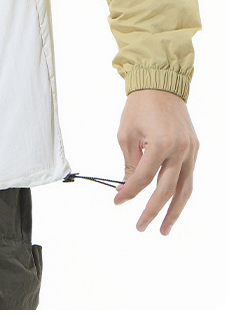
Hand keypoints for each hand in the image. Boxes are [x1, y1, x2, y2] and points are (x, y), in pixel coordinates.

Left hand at [114, 88, 198, 234]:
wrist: (160, 85)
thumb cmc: (139, 106)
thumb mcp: (126, 134)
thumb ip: (130, 162)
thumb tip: (128, 185)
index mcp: (160, 145)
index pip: (143, 178)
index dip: (129, 192)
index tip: (117, 201)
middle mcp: (179, 151)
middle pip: (166, 190)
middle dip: (152, 211)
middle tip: (141, 226)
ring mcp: (190, 151)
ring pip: (184, 189)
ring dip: (174, 211)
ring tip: (164, 228)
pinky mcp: (194, 149)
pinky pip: (188, 176)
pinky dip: (180, 192)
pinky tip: (172, 204)